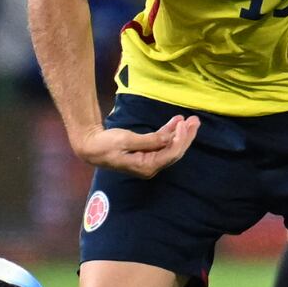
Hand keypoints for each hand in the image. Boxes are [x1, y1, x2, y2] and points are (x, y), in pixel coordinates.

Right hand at [74, 114, 199, 177]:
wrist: (91, 146)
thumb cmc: (106, 144)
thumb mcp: (127, 140)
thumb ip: (150, 140)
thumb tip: (169, 139)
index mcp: (147, 167)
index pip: (172, 154)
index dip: (181, 139)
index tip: (183, 123)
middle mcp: (151, 166)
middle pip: (175, 151)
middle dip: (186, 136)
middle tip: (196, 121)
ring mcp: (149, 160)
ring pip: (170, 146)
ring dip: (180, 133)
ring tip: (190, 120)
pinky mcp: (146, 153)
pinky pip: (162, 143)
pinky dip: (169, 133)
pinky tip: (176, 122)